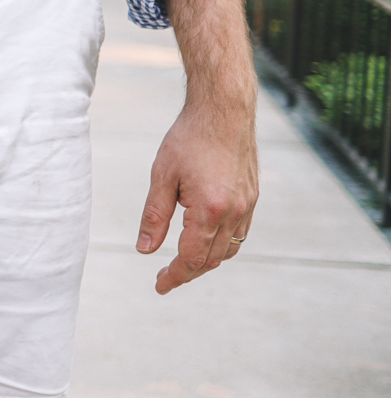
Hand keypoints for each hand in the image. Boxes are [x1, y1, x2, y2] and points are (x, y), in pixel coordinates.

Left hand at [136, 95, 257, 293]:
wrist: (224, 111)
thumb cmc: (189, 139)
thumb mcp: (162, 177)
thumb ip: (154, 216)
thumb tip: (145, 250)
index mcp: (210, 210)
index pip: (191, 258)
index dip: (174, 276)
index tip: (159, 286)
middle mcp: (235, 213)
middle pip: (211, 259)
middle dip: (187, 272)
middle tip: (164, 278)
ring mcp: (248, 206)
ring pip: (228, 249)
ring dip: (206, 261)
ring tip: (182, 264)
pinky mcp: (252, 197)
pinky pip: (239, 234)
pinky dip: (222, 246)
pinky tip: (205, 242)